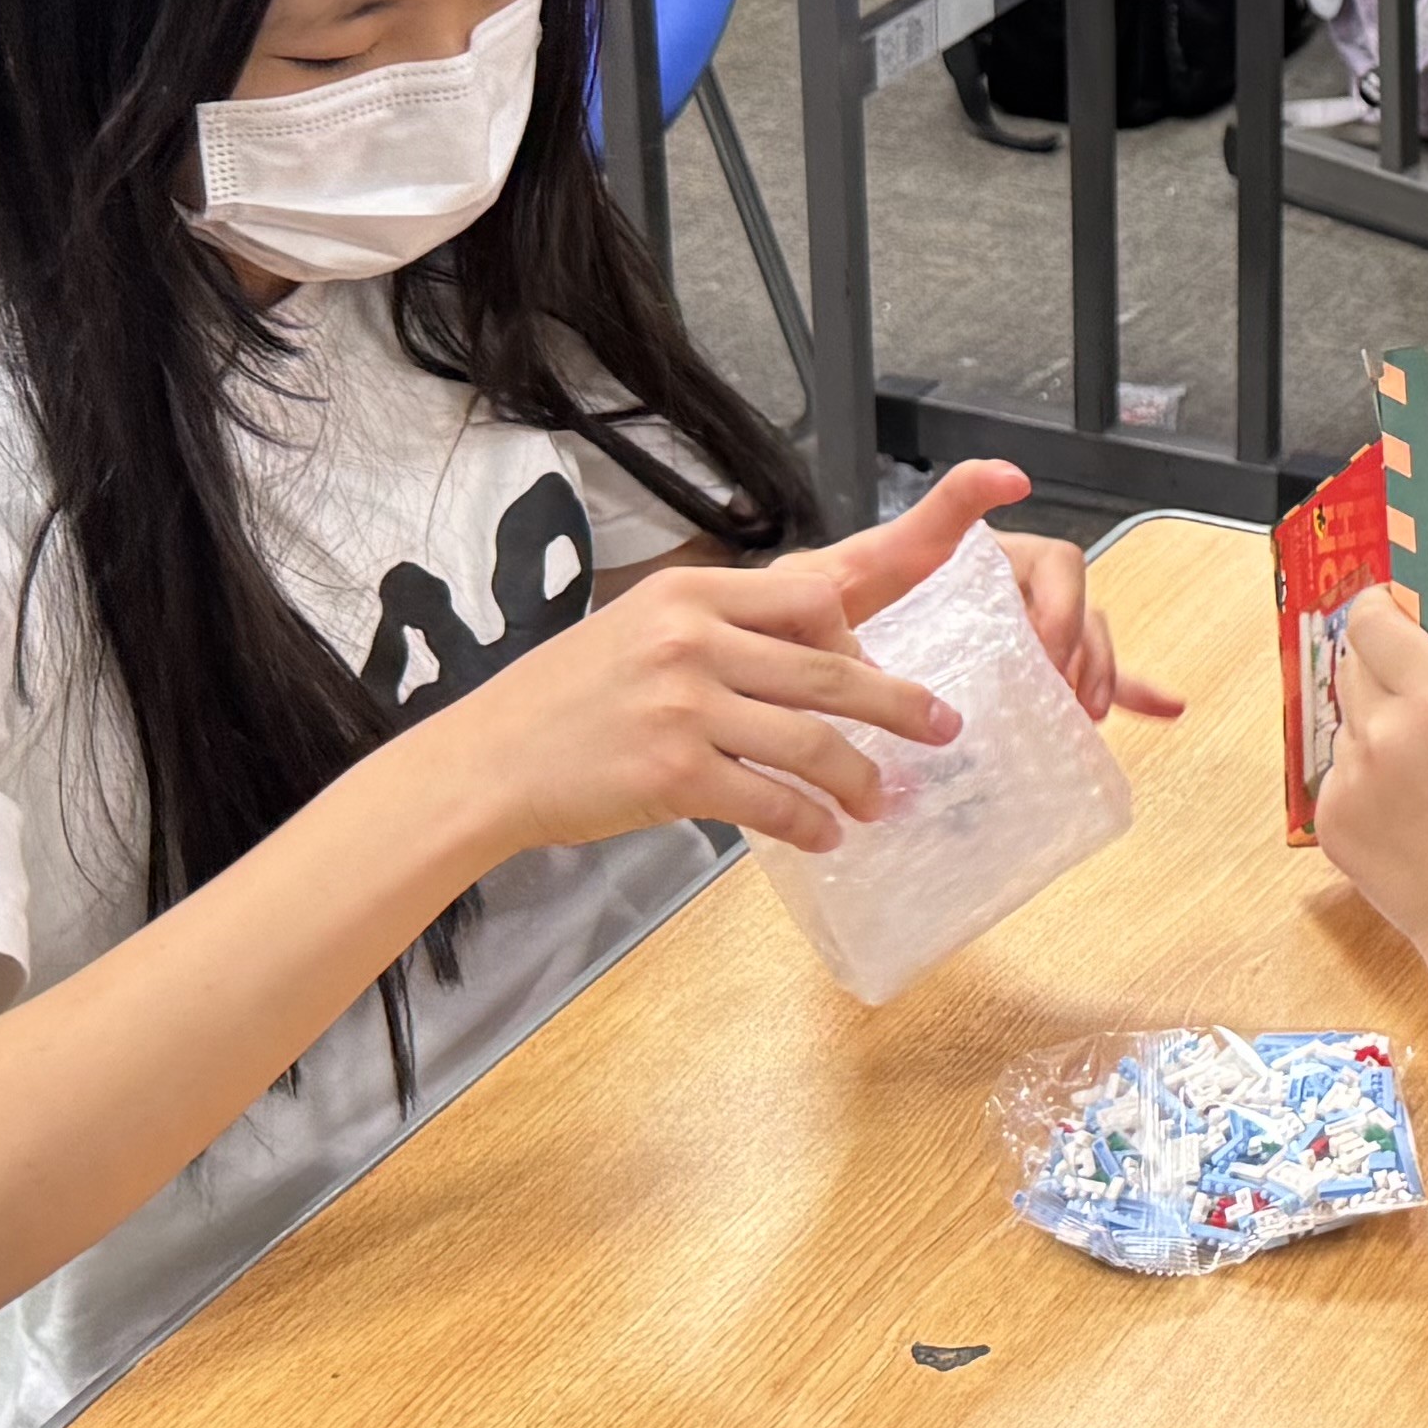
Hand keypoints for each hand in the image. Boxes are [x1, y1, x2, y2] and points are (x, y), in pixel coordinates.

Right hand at [421, 552, 956, 860]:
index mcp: (693, 592)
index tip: (885, 653)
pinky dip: (808, 822)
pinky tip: (826, 835)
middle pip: (832, 671)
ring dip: (860, 778)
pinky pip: (770, 800)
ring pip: (812, 741)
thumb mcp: (642, 629)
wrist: (484, 763)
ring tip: (882, 800)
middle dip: (900, 705)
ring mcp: (684, 707)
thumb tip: (817, 652)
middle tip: (943, 727)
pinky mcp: (673, 774)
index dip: (861, 629)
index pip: (815, 595)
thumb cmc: (566, 699)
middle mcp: (693, 639)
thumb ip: (723, 631)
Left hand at [829, 459, 1179, 728]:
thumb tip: (1006, 478)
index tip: (1051, 646)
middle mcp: (1010, 592)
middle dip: (1080, 650)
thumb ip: (922, 520)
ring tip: (1088, 714)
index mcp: (982, 562)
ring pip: (1087, 643)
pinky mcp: (1023, 672)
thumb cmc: (818, 611)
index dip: (1063, 600)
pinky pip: (1085, 676)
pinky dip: (1128, 689)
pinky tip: (1162, 707)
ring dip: (1101, 674)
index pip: (1051, 564)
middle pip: (1079, 606)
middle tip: (1056, 695)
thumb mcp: (857, 565)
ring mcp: (1021, 633)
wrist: (790, 664)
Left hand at [1312, 599, 1427, 970]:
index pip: (1371, 620)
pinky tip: (1410, 813)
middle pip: (1353, 663)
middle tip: (1426, 708)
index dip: (1378, 608)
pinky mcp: (1330, 820)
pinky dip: (1368, 780)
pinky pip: (1341, 773)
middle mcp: (1385, 731)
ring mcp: (1351, 779)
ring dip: (1377, 730)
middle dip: (1384, 671)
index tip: (1389, 611)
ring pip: (1349, 721)